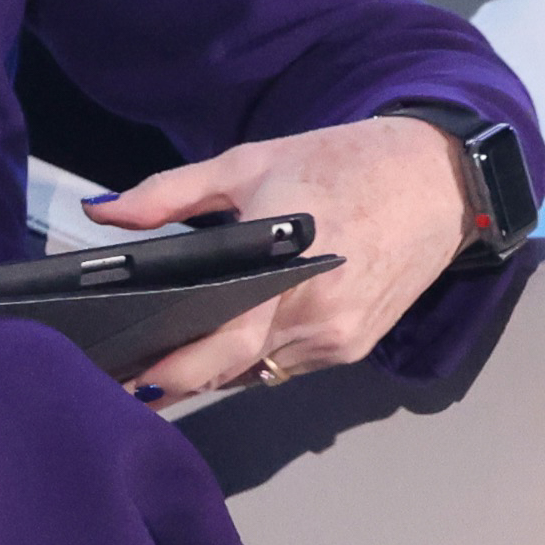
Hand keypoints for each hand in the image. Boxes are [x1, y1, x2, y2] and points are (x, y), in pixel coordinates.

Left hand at [86, 115, 475, 405]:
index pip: (215, 350)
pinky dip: (254, 361)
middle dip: (173, 381)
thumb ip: (170, 193)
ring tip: (165, 355)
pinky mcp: (355, 346)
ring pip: (254, 374)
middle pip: (227, 372)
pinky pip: (286, 367)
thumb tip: (101, 210)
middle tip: (123, 377)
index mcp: (286, 271)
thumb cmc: (344, 164)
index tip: (116, 380)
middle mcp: (315, 317)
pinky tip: (228, 340)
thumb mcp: (250, 164)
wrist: (442, 177)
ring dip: (214, 371)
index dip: (163, 375)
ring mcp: (338, 338)